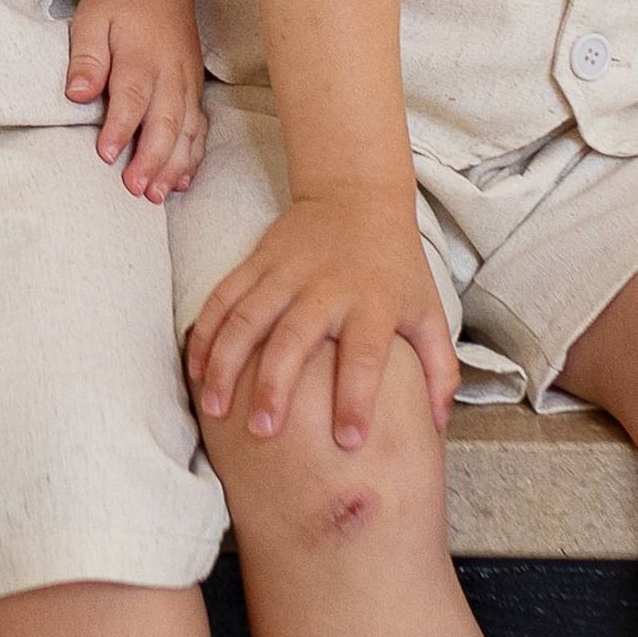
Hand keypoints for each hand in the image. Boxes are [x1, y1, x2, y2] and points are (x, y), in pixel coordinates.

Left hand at [64, 0, 207, 201]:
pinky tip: (181, 180)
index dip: (121, 127)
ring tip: (157, 195)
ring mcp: (187, 82)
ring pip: (187, 129)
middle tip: (135, 189)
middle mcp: (171, 71)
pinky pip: (200, 127)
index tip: (106, 154)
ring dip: (174, 164)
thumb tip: (77, 93)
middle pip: (166, 119)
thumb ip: (86, 57)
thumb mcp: (91, 19)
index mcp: (142, 53)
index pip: (132, 95)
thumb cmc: (117, 4)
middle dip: (152, 157)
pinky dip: (193, 155)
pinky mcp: (194, 90)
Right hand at [187, 190, 461, 447]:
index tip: (347, 441)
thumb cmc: (396, 266)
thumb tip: (441, 427)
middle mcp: (326, 288)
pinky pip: (223, 298)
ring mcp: (285, 273)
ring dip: (228, 363)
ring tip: (217, 408)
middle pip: (295, 338)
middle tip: (264, 431)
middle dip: (276, 386)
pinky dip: (206, 334)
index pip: (366, 356)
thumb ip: (441, 370)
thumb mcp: (429, 310)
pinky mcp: (256, 262)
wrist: (356, 196)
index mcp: (373, 304)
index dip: (357, 398)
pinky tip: (196, 371)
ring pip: (247, 318)